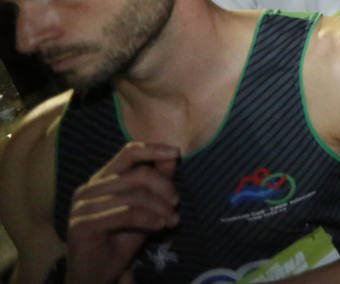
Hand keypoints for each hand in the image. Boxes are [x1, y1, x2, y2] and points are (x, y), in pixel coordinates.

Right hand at [65, 142, 180, 283]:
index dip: (154, 149)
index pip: (128, 153)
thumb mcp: (144, 209)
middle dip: (165, 188)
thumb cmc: (119, 243)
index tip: (176, 153)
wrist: (96, 276)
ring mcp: (82, 206)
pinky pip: (127, 214)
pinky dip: (149, 219)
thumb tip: (173, 156)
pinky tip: (160, 226)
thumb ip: (155, 183)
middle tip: (176, 204)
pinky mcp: (82, 224)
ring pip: (136, 196)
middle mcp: (88, 189)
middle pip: (139, 174)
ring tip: (172, 221)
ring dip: (161, 208)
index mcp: (101, 180)